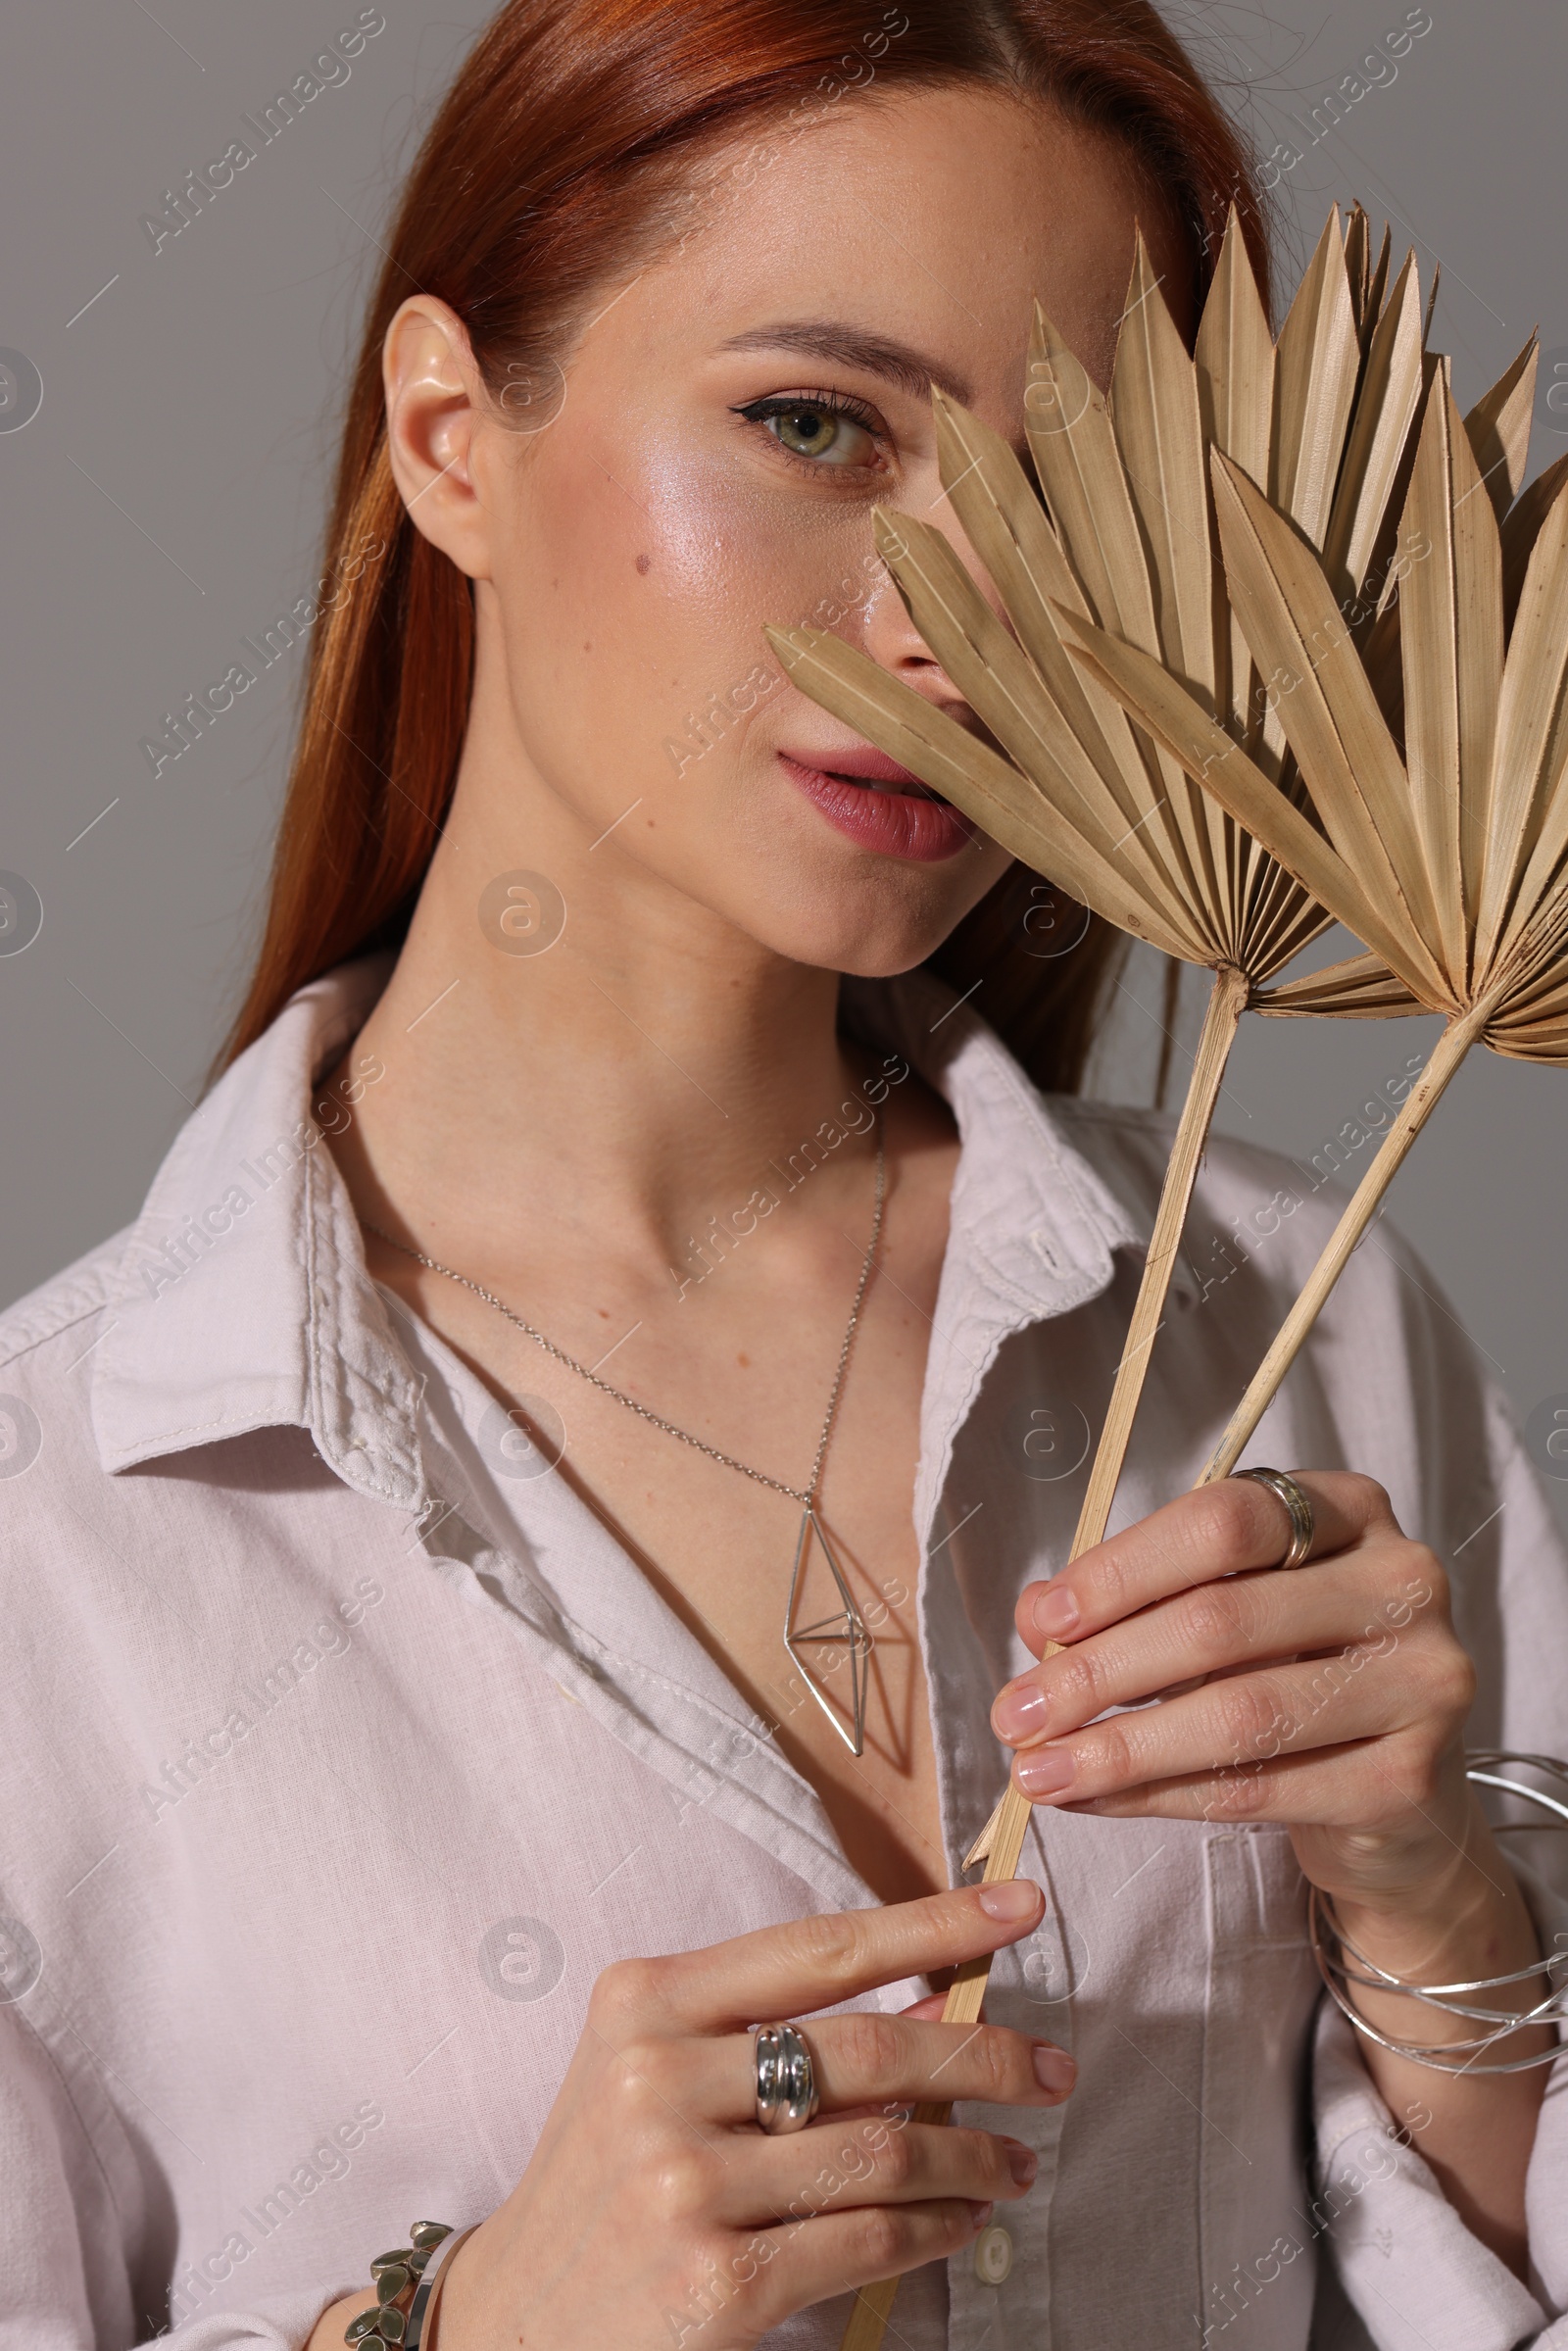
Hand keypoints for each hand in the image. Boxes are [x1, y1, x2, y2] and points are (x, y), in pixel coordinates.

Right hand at [423, 1881, 1072, 2349]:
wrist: (514, 2320)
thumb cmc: (608, 2179)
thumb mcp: (655, 2071)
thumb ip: (770, 2030)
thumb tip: (935, 2002)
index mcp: (645, 2002)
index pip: (819, 1949)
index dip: (931, 1924)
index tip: (1017, 1908)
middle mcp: (656, 2080)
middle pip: (868, 2048)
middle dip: (984, 2055)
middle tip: (1052, 2069)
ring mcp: (683, 2184)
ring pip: (881, 2151)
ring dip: (973, 2157)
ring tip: (1014, 2162)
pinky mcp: (715, 2283)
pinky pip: (865, 2241)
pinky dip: (934, 2231)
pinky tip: (961, 2223)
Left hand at [990, 1472, 1479, 1912]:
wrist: (1398, 1798)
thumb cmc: (1294, 1675)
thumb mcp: (1221, 1616)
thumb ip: (1136, 1601)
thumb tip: (1035, 1618)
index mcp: (1350, 1511)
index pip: (1223, 1521)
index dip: (1122, 1570)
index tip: (1040, 1622)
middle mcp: (1403, 1583)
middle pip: (1222, 1620)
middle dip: (1100, 1672)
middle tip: (1016, 1713)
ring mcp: (1422, 1681)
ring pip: (1239, 1713)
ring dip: (1119, 1748)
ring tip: (1038, 1771)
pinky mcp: (1409, 1779)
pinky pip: (1259, 1787)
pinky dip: (1161, 1798)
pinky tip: (1098, 1801)